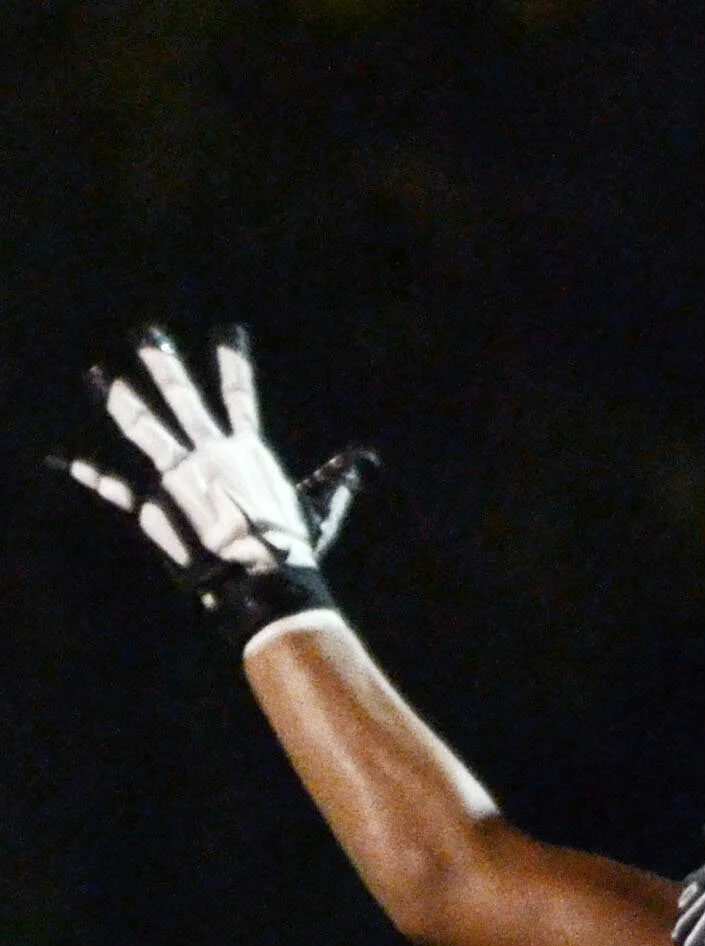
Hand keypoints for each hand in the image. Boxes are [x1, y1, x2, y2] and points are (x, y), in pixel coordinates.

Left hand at [55, 324, 373, 645]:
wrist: (262, 583)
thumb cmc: (294, 552)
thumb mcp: (321, 512)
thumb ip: (338, 482)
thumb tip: (366, 462)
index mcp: (245, 453)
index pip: (238, 396)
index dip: (233, 362)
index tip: (227, 332)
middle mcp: (207, 454)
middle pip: (180, 397)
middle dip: (162, 364)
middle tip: (147, 336)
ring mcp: (176, 477)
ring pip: (143, 427)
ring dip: (121, 402)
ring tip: (100, 377)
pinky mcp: (153, 505)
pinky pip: (116, 487)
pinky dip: (91, 475)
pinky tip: (68, 463)